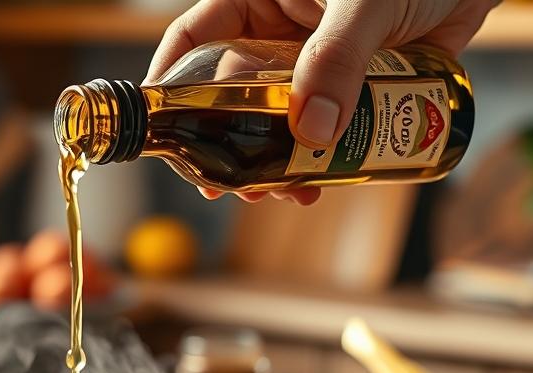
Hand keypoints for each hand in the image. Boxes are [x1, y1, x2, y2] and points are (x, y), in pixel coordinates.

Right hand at [147, 0, 497, 204]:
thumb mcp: (366, 1)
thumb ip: (338, 58)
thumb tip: (313, 132)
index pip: (196, 38)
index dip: (171, 83)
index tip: (166, 132)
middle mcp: (282, 32)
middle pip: (235, 95)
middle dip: (232, 144)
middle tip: (232, 186)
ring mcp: (318, 64)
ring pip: (280, 122)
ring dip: (276, 163)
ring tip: (282, 193)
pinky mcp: (356, 89)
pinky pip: (329, 131)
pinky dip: (323, 162)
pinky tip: (323, 184)